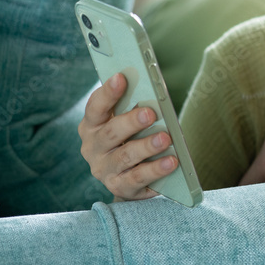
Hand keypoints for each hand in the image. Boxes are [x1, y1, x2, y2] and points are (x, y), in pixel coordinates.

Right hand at [78, 73, 178, 200]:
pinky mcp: (120, 187)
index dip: (108, 93)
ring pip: (126, 156)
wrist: (127, 179)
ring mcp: (105, 170)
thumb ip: (133, 108)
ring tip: (166, 138)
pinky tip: (172, 162)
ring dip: (147, 146)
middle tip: (150, 113)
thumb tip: (153, 93)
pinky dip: (156, 170)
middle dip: (131, 122)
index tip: (121, 77)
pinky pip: (139, 178)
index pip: (95, 107)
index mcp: (92, 125)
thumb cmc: (130, 140)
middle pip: (110, 133)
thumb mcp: (127, 123)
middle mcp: (93, 148)